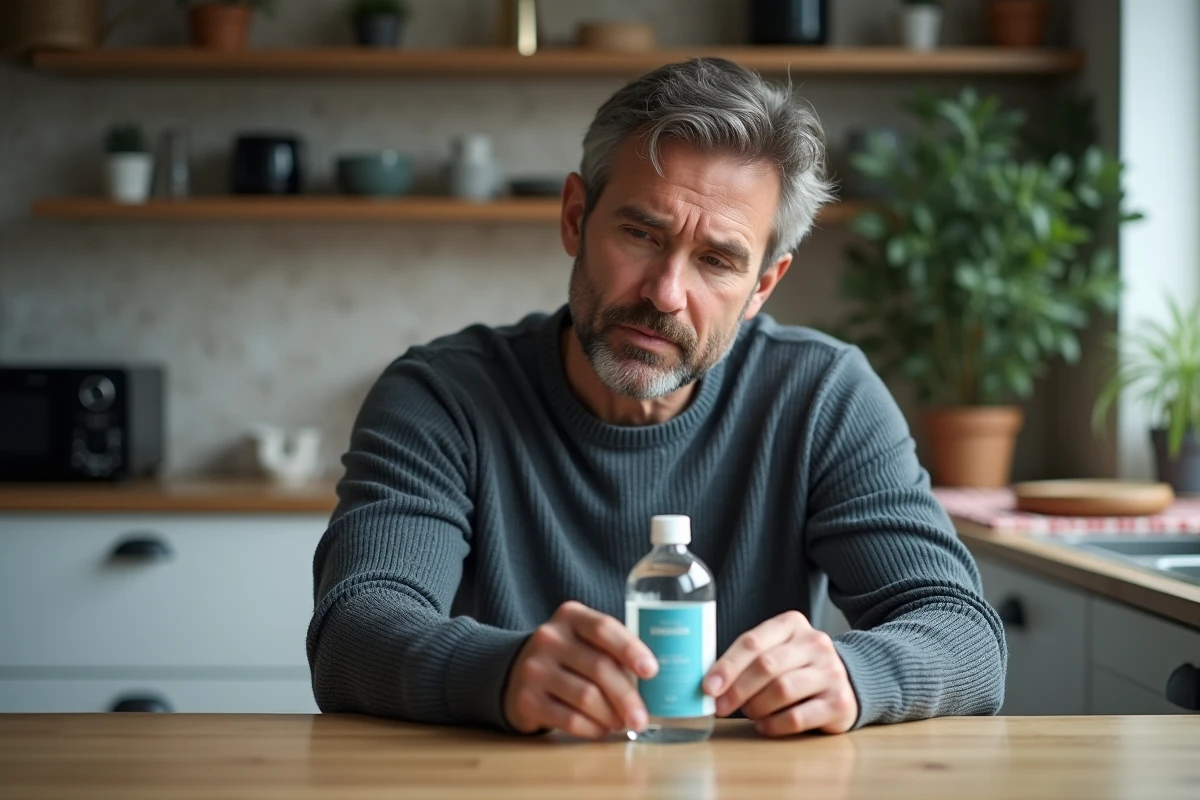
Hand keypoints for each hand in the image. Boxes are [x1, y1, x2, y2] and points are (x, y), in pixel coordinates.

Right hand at [503, 601, 658, 739]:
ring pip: (586, 697)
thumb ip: (612, 651)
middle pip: (599, 667)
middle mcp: (549, 638)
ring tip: (621, 723)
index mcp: (570, 616)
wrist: (514, 672)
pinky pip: (569, 719)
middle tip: (642, 718)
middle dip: (627, 697)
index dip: (631, 650)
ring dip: (611, 716)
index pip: (604, 628)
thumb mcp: (583, 640)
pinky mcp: (526, 700)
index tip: (651, 671)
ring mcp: (534, 668)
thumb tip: (649, 684)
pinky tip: (600, 729)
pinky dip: (592, 729)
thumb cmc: (565, 657)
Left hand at [703, 610, 857, 736]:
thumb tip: (710, 684)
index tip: (707, 687)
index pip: (752, 642)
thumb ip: (747, 659)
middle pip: (766, 666)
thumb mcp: (775, 650)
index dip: (726, 666)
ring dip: (756, 707)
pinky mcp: (840, 702)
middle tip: (720, 707)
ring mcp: (831, 672)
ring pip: (781, 690)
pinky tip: (764, 725)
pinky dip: (774, 725)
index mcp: (792, 624)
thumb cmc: (797, 666)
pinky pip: (797, 717)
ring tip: (749, 713)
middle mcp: (815, 643)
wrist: (847, 680)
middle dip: (737, 690)